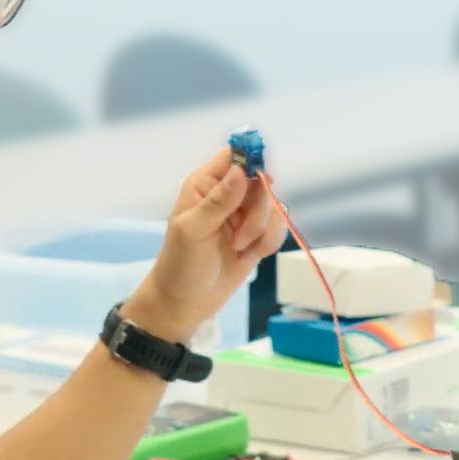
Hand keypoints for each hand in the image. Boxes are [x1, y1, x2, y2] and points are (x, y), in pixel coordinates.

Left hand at [129, 147, 287, 342]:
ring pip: (273, 207)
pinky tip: (250, 255)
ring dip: (261, 231)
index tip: (261, 180)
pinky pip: (277, 228)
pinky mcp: (256, 237)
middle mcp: (227, 195)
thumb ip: (219, 200)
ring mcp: (244, 216)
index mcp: (206, 184)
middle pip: (261, 182)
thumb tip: (242, 170)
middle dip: (258, 210)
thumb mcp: (194, 230)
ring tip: (238, 248)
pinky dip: (268, 243)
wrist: (185, 303)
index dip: (252, 161)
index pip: (234, 156)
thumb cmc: (181, 264)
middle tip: (239, 234)